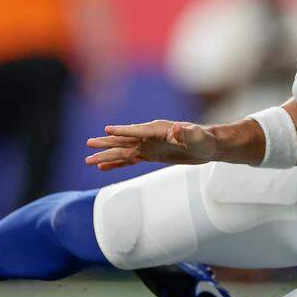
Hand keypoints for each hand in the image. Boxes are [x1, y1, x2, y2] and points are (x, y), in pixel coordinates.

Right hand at [85, 120, 217, 170]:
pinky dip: (116, 164)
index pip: (137, 131)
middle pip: (124, 140)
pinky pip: (129, 160)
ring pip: (123, 151)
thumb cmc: (204, 140)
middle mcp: (149, 136)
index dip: (123, 131)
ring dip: (106, 156)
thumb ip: (186, 132)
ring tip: (88, 160)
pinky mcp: (150, 155)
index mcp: (157, 130)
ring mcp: (148, 146)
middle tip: (88, 144)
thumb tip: (177, 128)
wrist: (207, 146)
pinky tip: (103, 167)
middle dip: (106, 143)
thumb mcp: (197, 137)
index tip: (107, 131)